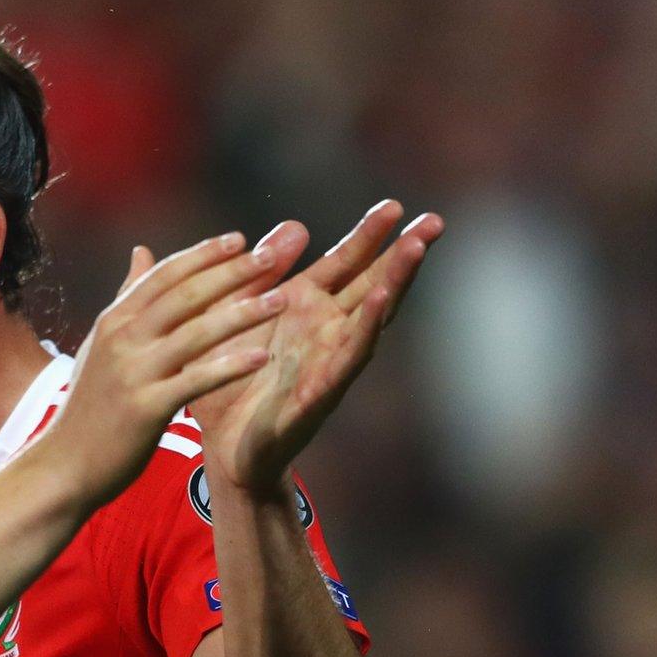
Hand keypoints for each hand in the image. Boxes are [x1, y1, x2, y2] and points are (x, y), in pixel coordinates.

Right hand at [51, 234, 283, 507]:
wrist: (64, 464)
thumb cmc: (90, 405)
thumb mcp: (101, 344)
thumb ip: (126, 297)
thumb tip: (142, 251)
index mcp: (114, 321)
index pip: (164, 275)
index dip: (203, 255)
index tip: (239, 239)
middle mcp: (122, 339)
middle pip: (185, 295)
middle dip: (232, 273)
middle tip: (272, 255)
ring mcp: (133, 373)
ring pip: (196, 333)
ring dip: (243, 313)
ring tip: (281, 299)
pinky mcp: (146, 408)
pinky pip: (196, 380)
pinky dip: (230, 366)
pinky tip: (261, 357)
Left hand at [190, 202, 444, 492]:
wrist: (222, 451)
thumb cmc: (228, 384)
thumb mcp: (231, 316)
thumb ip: (256, 274)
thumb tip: (287, 228)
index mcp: (305, 310)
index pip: (346, 264)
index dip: (370, 236)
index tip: (393, 205)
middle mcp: (326, 333)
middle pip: (373, 283)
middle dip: (403, 253)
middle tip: (435, 220)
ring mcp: (329, 362)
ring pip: (371, 316)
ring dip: (394, 282)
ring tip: (415, 248)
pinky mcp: (321, 393)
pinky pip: (348, 357)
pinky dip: (364, 329)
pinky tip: (379, 303)